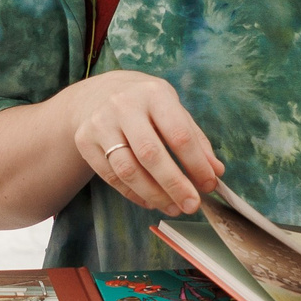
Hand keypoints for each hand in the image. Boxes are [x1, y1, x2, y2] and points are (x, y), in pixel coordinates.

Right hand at [67, 70, 224, 215]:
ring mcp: (101, 123)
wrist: (99, 94)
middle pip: (150, 154)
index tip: (209, 185)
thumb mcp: (173, 110)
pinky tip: (151, 201)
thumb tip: (215, 172)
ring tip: (173, 207)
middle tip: (191, 205)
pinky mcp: (85, 141)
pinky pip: (111, 176)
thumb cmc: (147, 106)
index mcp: (154, 94)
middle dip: (174, 184)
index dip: (196, 164)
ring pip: (127, 170)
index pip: (179, 134)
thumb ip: (196, 140)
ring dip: (153, 194)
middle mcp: (124, 105)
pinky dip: (133, 194)